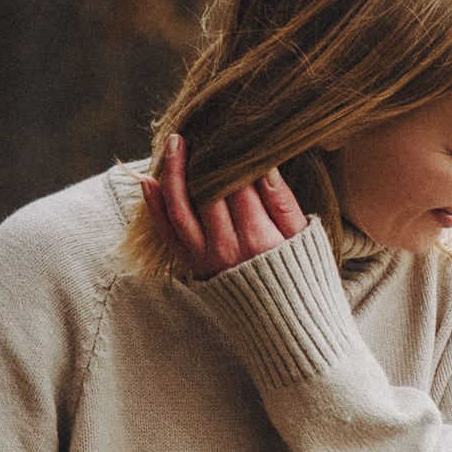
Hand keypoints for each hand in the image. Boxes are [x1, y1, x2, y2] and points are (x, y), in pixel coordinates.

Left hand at [141, 125, 306, 279]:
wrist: (286, 321)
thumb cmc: (301, 272)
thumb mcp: (302, 235)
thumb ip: (281, 201)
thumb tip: (263, 166)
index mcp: (258, 237)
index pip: (237, 186)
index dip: (230, 156)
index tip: (227, 130)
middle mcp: (227, 248)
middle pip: (206, 193)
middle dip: (200, 159)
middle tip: (197, 131)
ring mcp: (206, 258)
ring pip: (180, 210)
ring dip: (173, 174)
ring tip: (173, 144)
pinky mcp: (194, 266)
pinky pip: (168, 234)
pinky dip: (155, 207)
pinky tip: (149, 181)